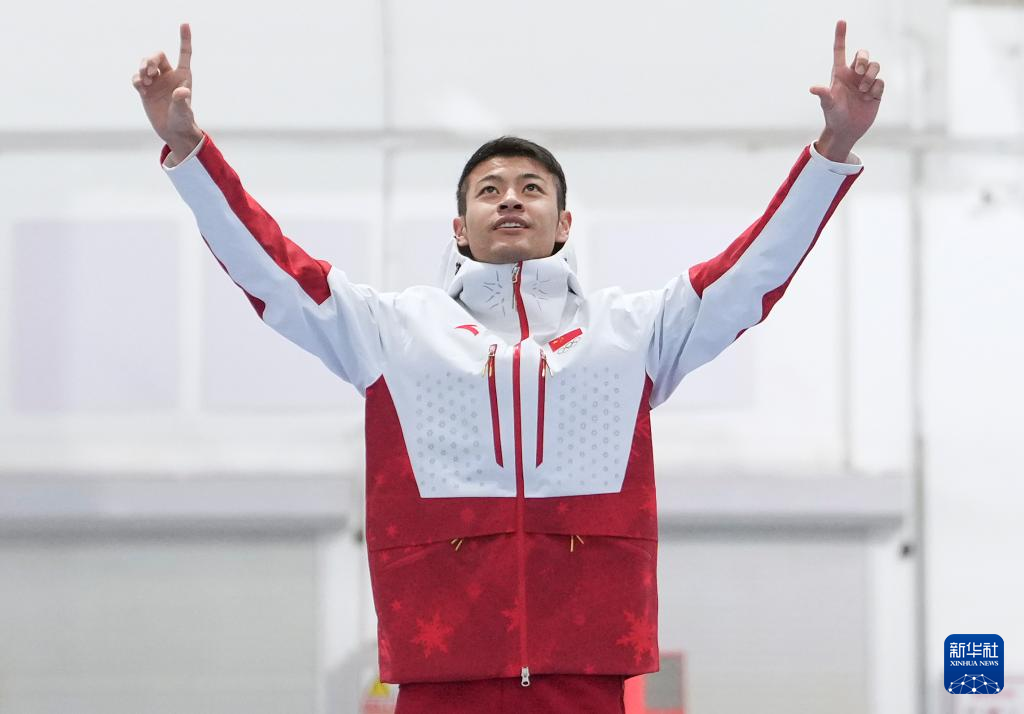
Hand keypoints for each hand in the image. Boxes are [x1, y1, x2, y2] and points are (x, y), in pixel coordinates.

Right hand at [131, 23, 202, 159]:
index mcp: (183, 76)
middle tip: (149, 72)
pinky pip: (137, 78)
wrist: (172, 131)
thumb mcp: (183, 112)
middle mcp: (169, 76)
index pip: (184, 53)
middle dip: (150, 60)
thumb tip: (182, 92)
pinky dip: (136, 81)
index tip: (184, 23)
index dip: (184, 38)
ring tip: (145, 82)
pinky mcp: (145, 90)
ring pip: (145, 65)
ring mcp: (156, 82)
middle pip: (157, 56)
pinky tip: (141, 89)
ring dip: (142, 69)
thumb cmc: (182, 120)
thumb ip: (182, 101)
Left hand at [809, 20, 883, 161]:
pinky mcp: (876, 91)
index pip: (840, 51)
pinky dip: (875, 88)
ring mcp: (865, 82)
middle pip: (863, 54)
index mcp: (839, 74)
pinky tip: (868, 98)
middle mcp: (853, 75)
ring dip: (870, 77)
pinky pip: (881, 82)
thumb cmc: (834, 116)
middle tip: (859, 71)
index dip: (841, 36)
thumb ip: (823, 95)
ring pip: (875, 66)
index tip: (841, 21)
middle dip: (864, 59)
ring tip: (862, 92)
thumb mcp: (828, 105)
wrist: (846, 130)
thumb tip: (813, 88)